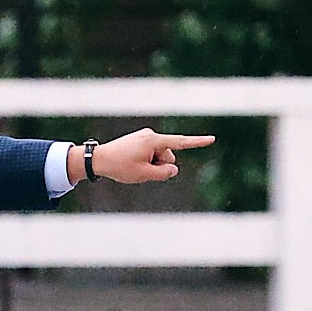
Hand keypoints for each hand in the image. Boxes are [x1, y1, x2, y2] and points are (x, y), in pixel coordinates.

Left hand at [75, 128, 215, 185]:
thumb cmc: (120, 166)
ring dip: (152, 165)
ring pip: (160, 158)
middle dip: (160, 166)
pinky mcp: (140, 141)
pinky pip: (151, 155)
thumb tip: (174, 169)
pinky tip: (132, 163)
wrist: (98, 159)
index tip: (212, 139)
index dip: (197, 142)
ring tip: (134, 166)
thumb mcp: (144, 174)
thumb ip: (163, 173)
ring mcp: (145, 138)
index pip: (180, 142)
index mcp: (153, 140)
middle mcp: (151, 136)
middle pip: (169, 156)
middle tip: (141, 170)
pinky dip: (146, 162)